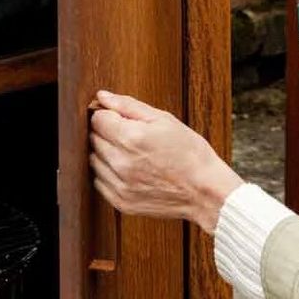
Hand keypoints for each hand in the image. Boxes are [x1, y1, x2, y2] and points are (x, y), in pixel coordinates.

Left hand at [89, 90, 243, 232]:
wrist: (205, 191)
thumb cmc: (190, 153)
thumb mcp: (164, 120)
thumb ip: (128, 105)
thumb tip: (102, 96)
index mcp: (131, 138)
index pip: (97, 119)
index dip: (108, 116)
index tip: (121, 120)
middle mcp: (120, 162)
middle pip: (93, 139)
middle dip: (107, 133)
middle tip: (131, 137)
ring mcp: (119, 184)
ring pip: (94, 160)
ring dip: (106, 154)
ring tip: (132, 154)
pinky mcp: (120, 201)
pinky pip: (99, 181)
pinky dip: (108, 174)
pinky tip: (129, 170)